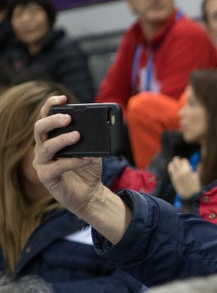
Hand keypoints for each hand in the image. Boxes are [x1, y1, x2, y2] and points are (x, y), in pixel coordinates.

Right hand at [33, 95, 102, 215]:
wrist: (90, 194)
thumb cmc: (88, 169)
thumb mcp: (92, 150)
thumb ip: (92, 138)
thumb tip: (100, 125)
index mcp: (51, 137)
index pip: (46, 117)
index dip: (51, 106)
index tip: (62, 98)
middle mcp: (43, 148)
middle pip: (39, 128)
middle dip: (53, 121)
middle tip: (68, 118)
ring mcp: (42, 163)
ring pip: (46, 147)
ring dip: (62, 140)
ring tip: (78, 136)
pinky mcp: (46, 177)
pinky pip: (57, 167)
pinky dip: (72, 162)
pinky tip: (86, 160)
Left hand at [167, 156, 199, 198]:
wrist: (190, 196)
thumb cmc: (196, 187)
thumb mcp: (197, 177)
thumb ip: (197, 169)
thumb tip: (198, 164)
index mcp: (187, 170)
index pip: (183, 160)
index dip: (185, 161)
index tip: (186, 163)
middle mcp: (180, 172)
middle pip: (176, 160)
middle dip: (177, 159)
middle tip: (179, 160)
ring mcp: (175, 175)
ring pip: (171, 165)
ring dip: (173, 163)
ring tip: (174, 164)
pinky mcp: (173, 179)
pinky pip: (170, 171)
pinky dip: (171, 168)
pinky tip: (174, 169)